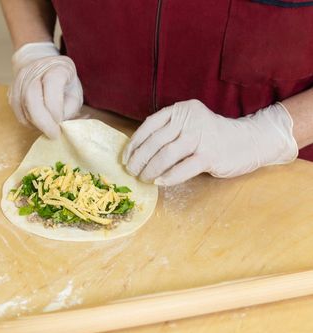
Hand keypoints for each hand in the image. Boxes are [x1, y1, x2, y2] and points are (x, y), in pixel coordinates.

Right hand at [8, 42, 82, 137]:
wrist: (44, 68)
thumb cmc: (65, 85)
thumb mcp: (75, 95)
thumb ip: (69, 109)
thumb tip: (60, 125)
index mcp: (57, 67)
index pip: (52, 85)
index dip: (55, 108)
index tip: (61, 123)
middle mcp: (35, 69)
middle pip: (31, 96)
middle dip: (43, 121)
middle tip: (53, 134)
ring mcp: (20, 79)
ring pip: (22, 105)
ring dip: (36, 123)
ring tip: (48, 129)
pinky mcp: (12, 91)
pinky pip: (17, 110)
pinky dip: (28, 121)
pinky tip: (38, 124)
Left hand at [122, 100, 297, 185]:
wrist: (248, 140)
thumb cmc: (212, 136)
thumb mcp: (189, 124)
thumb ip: (169, 132)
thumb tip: (139, 152)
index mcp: (181, 110)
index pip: (149, 125)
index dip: (134, 144)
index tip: (125, 157)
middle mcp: (189, 120)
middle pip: (155, 142)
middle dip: (139, 160)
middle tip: (132, 172)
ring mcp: (200, 137)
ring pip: (165, 155)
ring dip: (150, 170)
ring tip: (144, 179)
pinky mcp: (210, 155)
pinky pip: (182, 169)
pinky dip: (168, 177)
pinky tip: (160, 182)